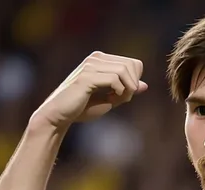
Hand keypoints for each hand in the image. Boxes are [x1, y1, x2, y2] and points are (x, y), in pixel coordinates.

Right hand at [32, 51, 147, 128]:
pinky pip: (115, 79)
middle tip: (122, 100)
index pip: (133, 63)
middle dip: (132, 85)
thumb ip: (125, 91)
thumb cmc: (82, 108)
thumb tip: (145, 85)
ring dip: (127, 89)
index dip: (135, 81)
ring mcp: (91, 66)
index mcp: (101, 60)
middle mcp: (96, 58)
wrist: (59, 116)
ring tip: (116, 100)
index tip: (124, 96)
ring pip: (124, 70)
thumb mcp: (109, 100)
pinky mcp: (87, 77)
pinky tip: (110, 100)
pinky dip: (118, 91)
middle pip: (132, 65)